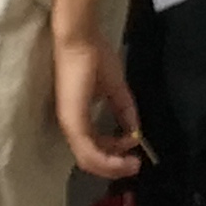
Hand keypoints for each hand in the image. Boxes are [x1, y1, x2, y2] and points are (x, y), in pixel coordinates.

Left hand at [53, 28, 146, 179]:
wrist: (81, 39)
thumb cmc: (94, 56)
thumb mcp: (116, 89)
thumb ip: (124, 111)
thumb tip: (135, 130)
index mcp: (79, 118)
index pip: (95, 146)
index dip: (115, 153)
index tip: (134, 149)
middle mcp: (72, 125)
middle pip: (92, 160)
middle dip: (116, 166)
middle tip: (135, 164)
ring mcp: (71, 125)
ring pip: (90, 161)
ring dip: (113, 167)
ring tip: (133, 164)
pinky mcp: (73, 122)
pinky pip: (89, 152)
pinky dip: (108, 160)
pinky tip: (125, 156)